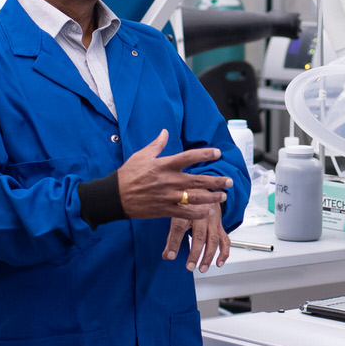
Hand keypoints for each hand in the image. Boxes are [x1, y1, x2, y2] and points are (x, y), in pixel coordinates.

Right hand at [116, 129, 232, 219]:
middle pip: (198, 179)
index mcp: (164, 165)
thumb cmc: (128, 174)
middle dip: (216, 181)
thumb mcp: (141, 155)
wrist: (115, 196)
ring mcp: (168, 196)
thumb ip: (157, 145)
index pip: (188, 157)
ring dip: (212, 198)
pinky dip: (198, 213)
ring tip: (223, 197)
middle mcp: (168, 180)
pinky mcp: (165, 210)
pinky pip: (185, 213)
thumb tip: (165, 132)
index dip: (205, 154)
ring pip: (195, 198)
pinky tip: (208, 212)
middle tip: (229, 181)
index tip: (218, 153)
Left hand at [164, 203, 231, 272]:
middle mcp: (202, 213)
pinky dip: (223, 253)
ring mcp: (213, 220)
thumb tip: (167, 255)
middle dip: (195, 253)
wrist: (203, 187)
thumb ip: (171, 234)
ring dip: (209, 256)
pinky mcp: (220, 225)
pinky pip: (225, 239)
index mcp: (187, 208)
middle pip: (199, 235)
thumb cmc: (187, 200)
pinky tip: (219, 263)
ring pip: (213, 239)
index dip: (174, 242)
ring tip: (202, 268)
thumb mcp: (175, 212)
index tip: (169, 256)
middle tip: (189, 266)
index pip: (179, 227)